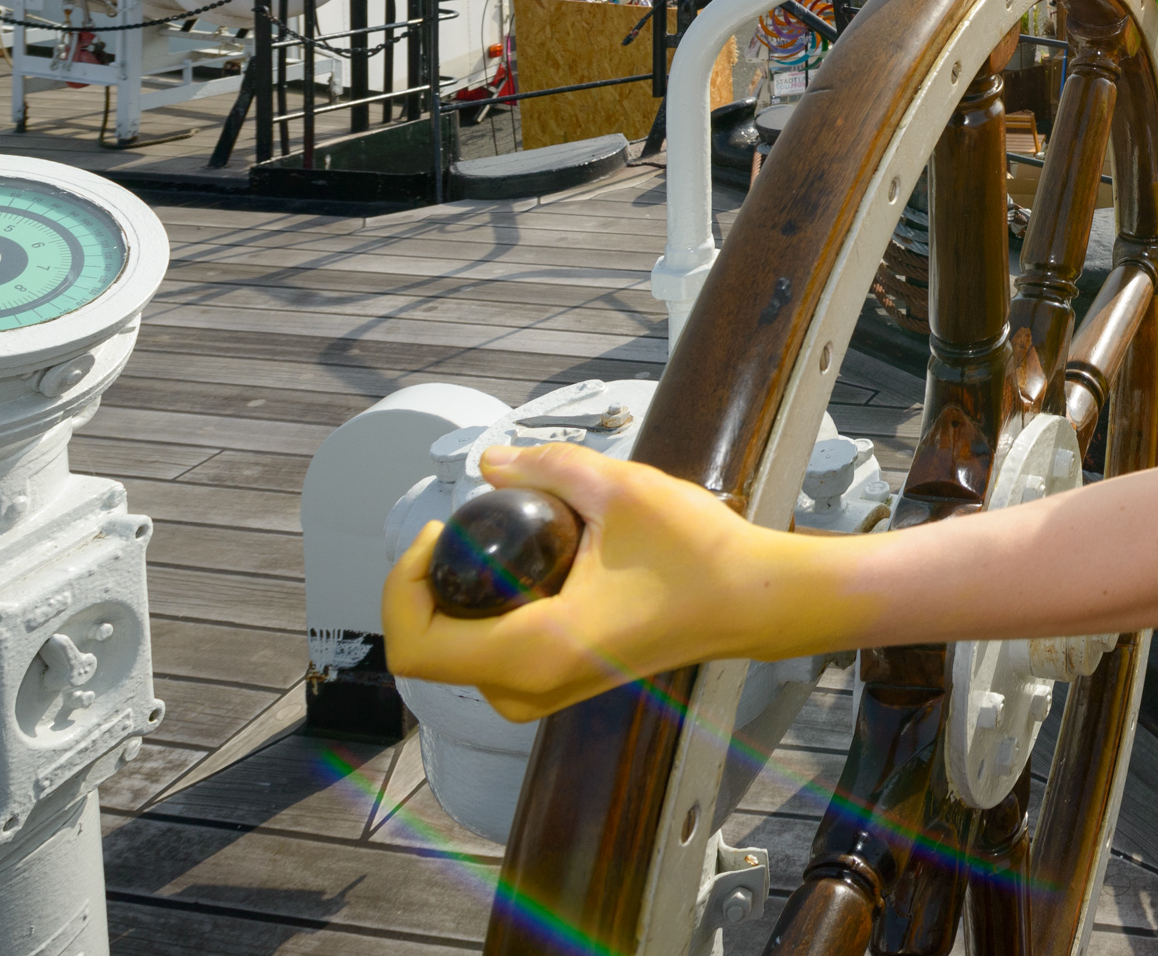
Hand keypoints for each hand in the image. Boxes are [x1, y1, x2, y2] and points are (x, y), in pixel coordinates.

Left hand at [381, 442, 872, 721]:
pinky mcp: (566, 686)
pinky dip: (485, 623)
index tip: (441, 532)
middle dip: (426, 591)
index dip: (403, 586)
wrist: (755, 600)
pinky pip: (494, 666)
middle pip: (432, 656)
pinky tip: (519, 575)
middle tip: (461, 534)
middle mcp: (534, 687)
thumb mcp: (622, 489)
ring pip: (461, 665)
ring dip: (455, 609)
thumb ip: (548, 467)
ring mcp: (549, 695)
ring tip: (488, 551)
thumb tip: (491, 462)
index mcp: (536, 650)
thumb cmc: (699, 554)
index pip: (418, 646)